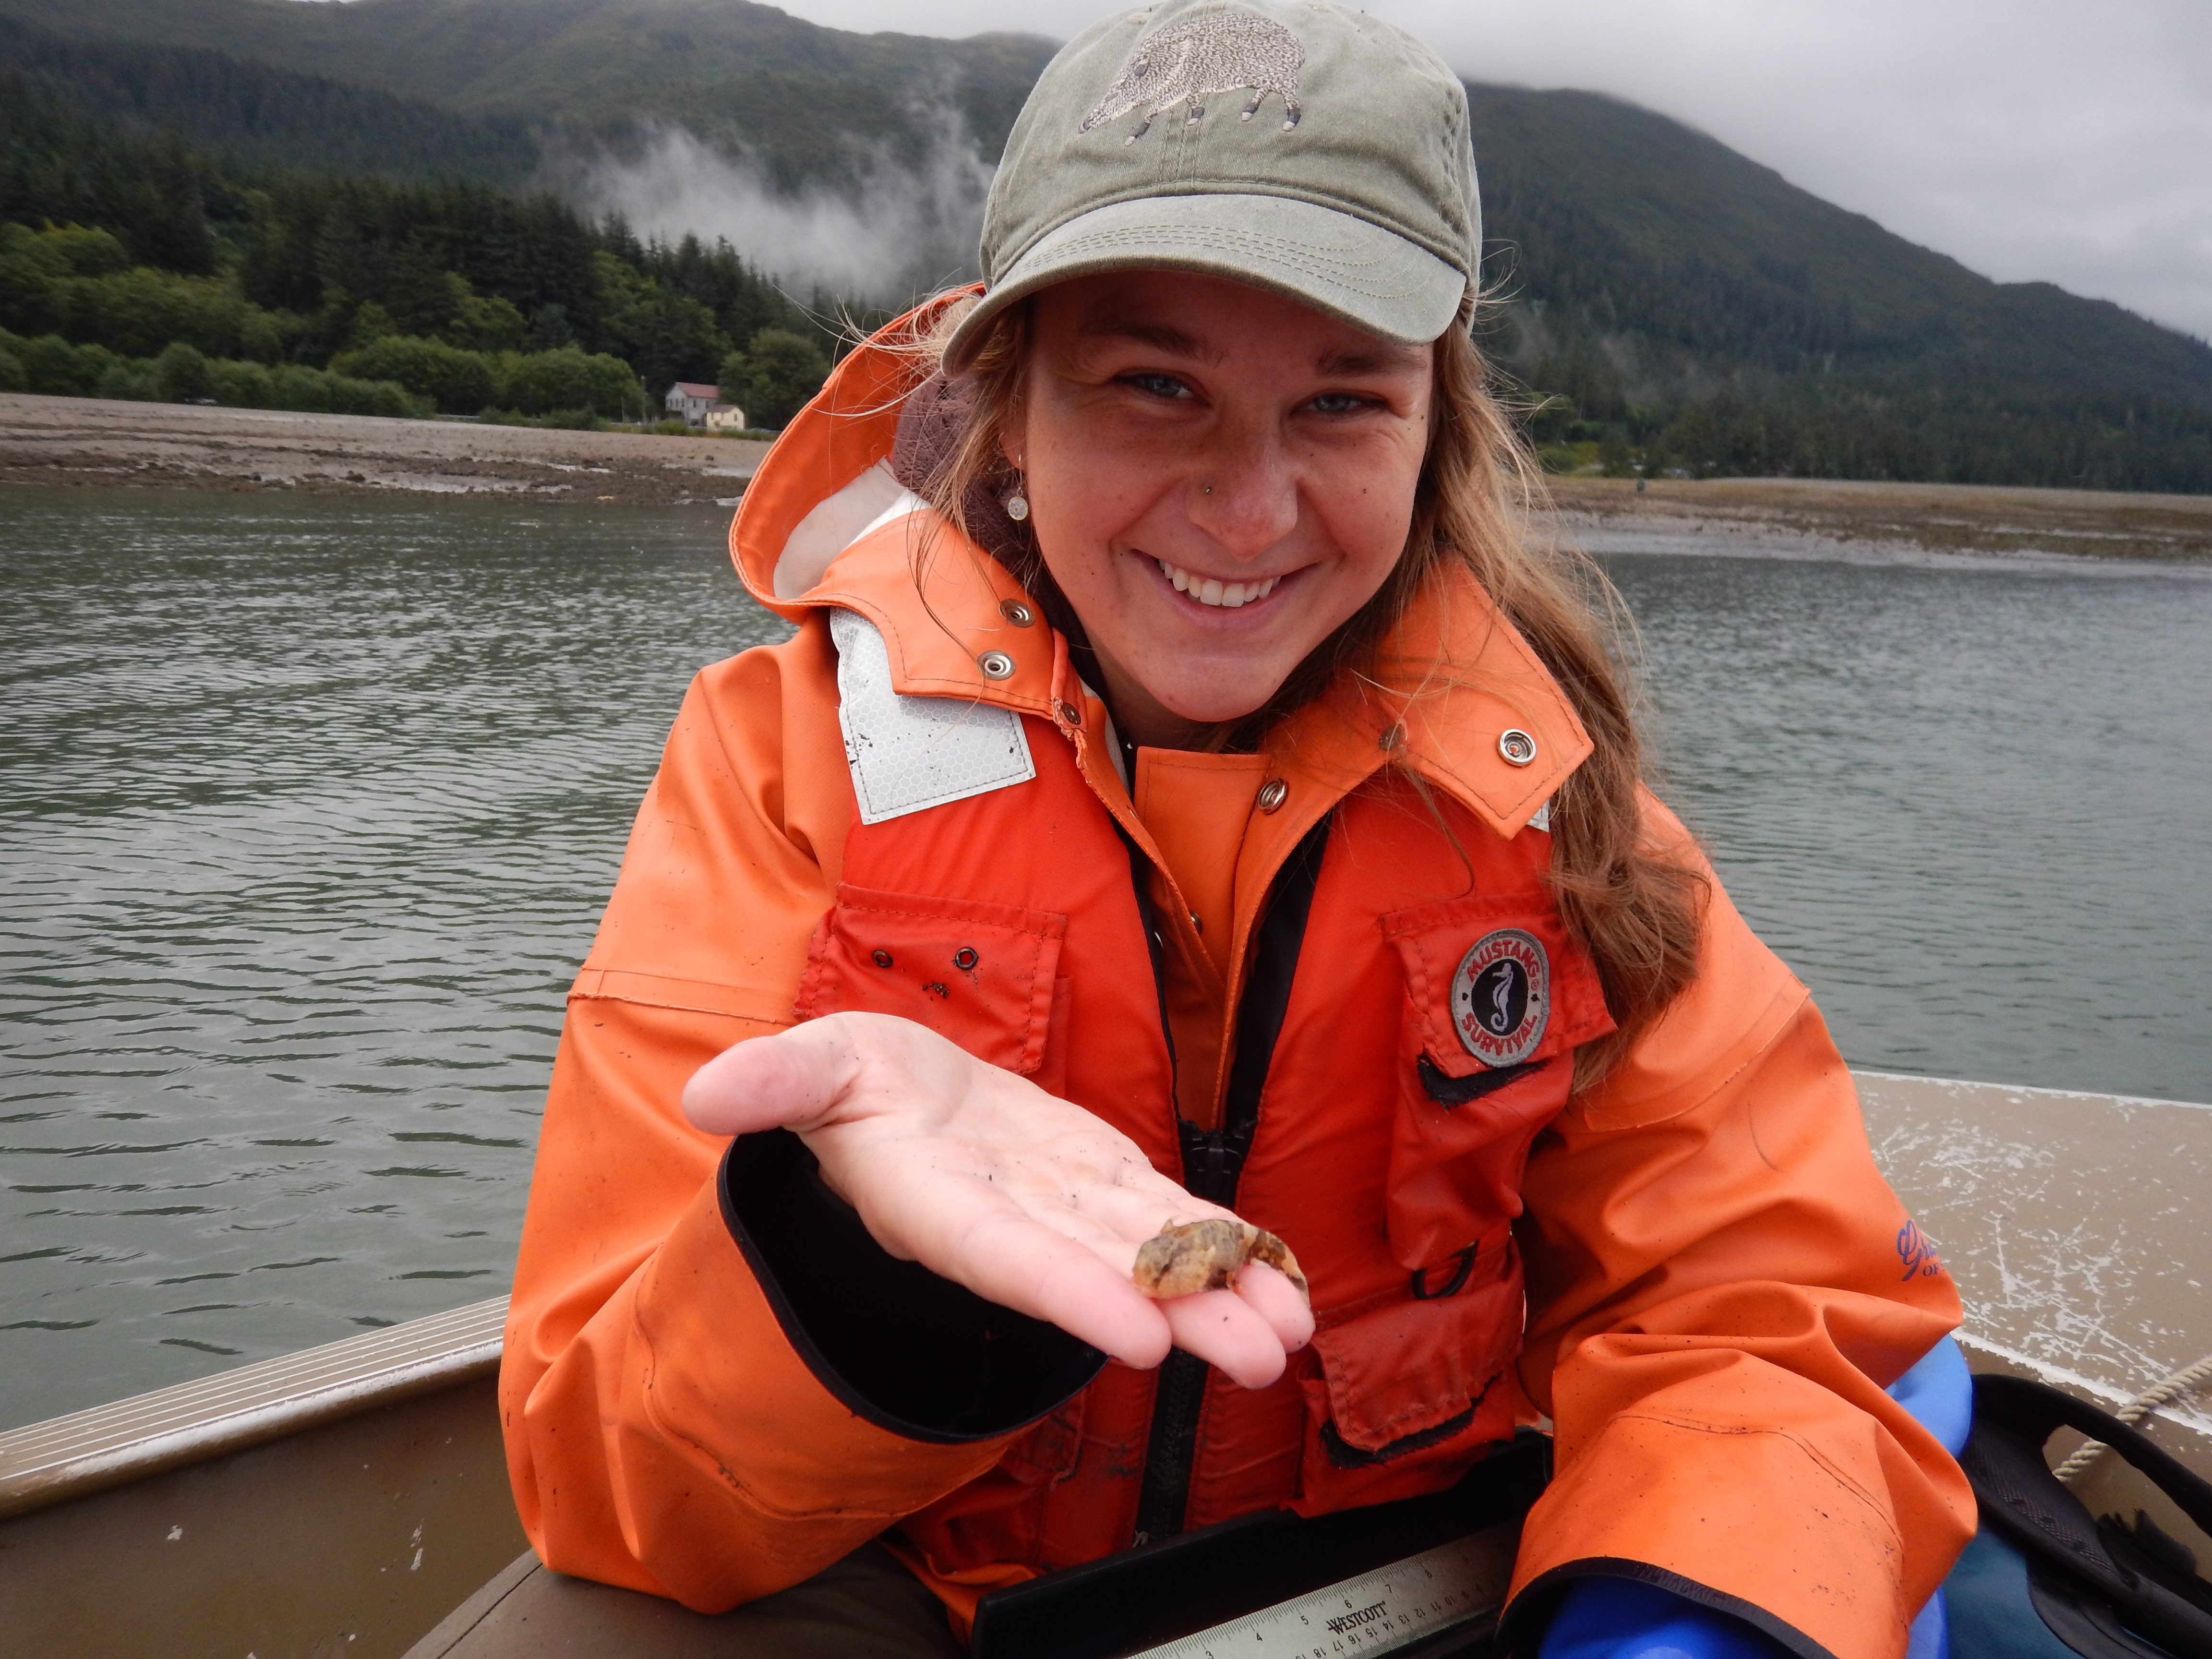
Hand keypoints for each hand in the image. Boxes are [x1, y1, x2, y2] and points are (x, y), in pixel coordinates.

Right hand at [682, 1012, 1313, 1387]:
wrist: (905, 1097)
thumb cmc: (857, 1089)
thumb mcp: (814, 1066)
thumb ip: (777, 1082)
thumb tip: (708, 1092)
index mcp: (940, 1203)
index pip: (1007, 1257)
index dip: (1070, 1292)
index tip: (1135, 1331)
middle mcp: (1014, 1224)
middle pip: (1101, 1276)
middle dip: (1181, 1315)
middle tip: (1257, 1356)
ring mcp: (1068, 1210)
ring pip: (1153, 1257)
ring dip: (1224, 1294)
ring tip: (1289, 1331)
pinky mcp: (1109, 1188)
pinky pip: (1175, 1220)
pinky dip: (1228, 1245)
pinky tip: (1281, 1277)